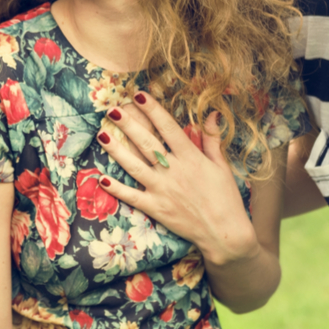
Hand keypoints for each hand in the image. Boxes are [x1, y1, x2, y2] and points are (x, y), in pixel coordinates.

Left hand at [96, 92, 258, 266]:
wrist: (225, 234)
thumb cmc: (226, 198)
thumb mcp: (222, 166)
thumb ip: (212, 139)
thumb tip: (211, 113)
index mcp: (191, 158)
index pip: (169, 128)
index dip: (153, 110)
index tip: (139, 94)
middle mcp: (174, 171)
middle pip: (147, 144)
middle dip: (129, 124)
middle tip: (113, 109)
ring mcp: (162, 190)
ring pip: (134, 166)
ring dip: (117, 150)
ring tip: (102, 134)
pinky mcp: (156, 208)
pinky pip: (132, 197)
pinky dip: (116, 188)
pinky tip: (102, 178)